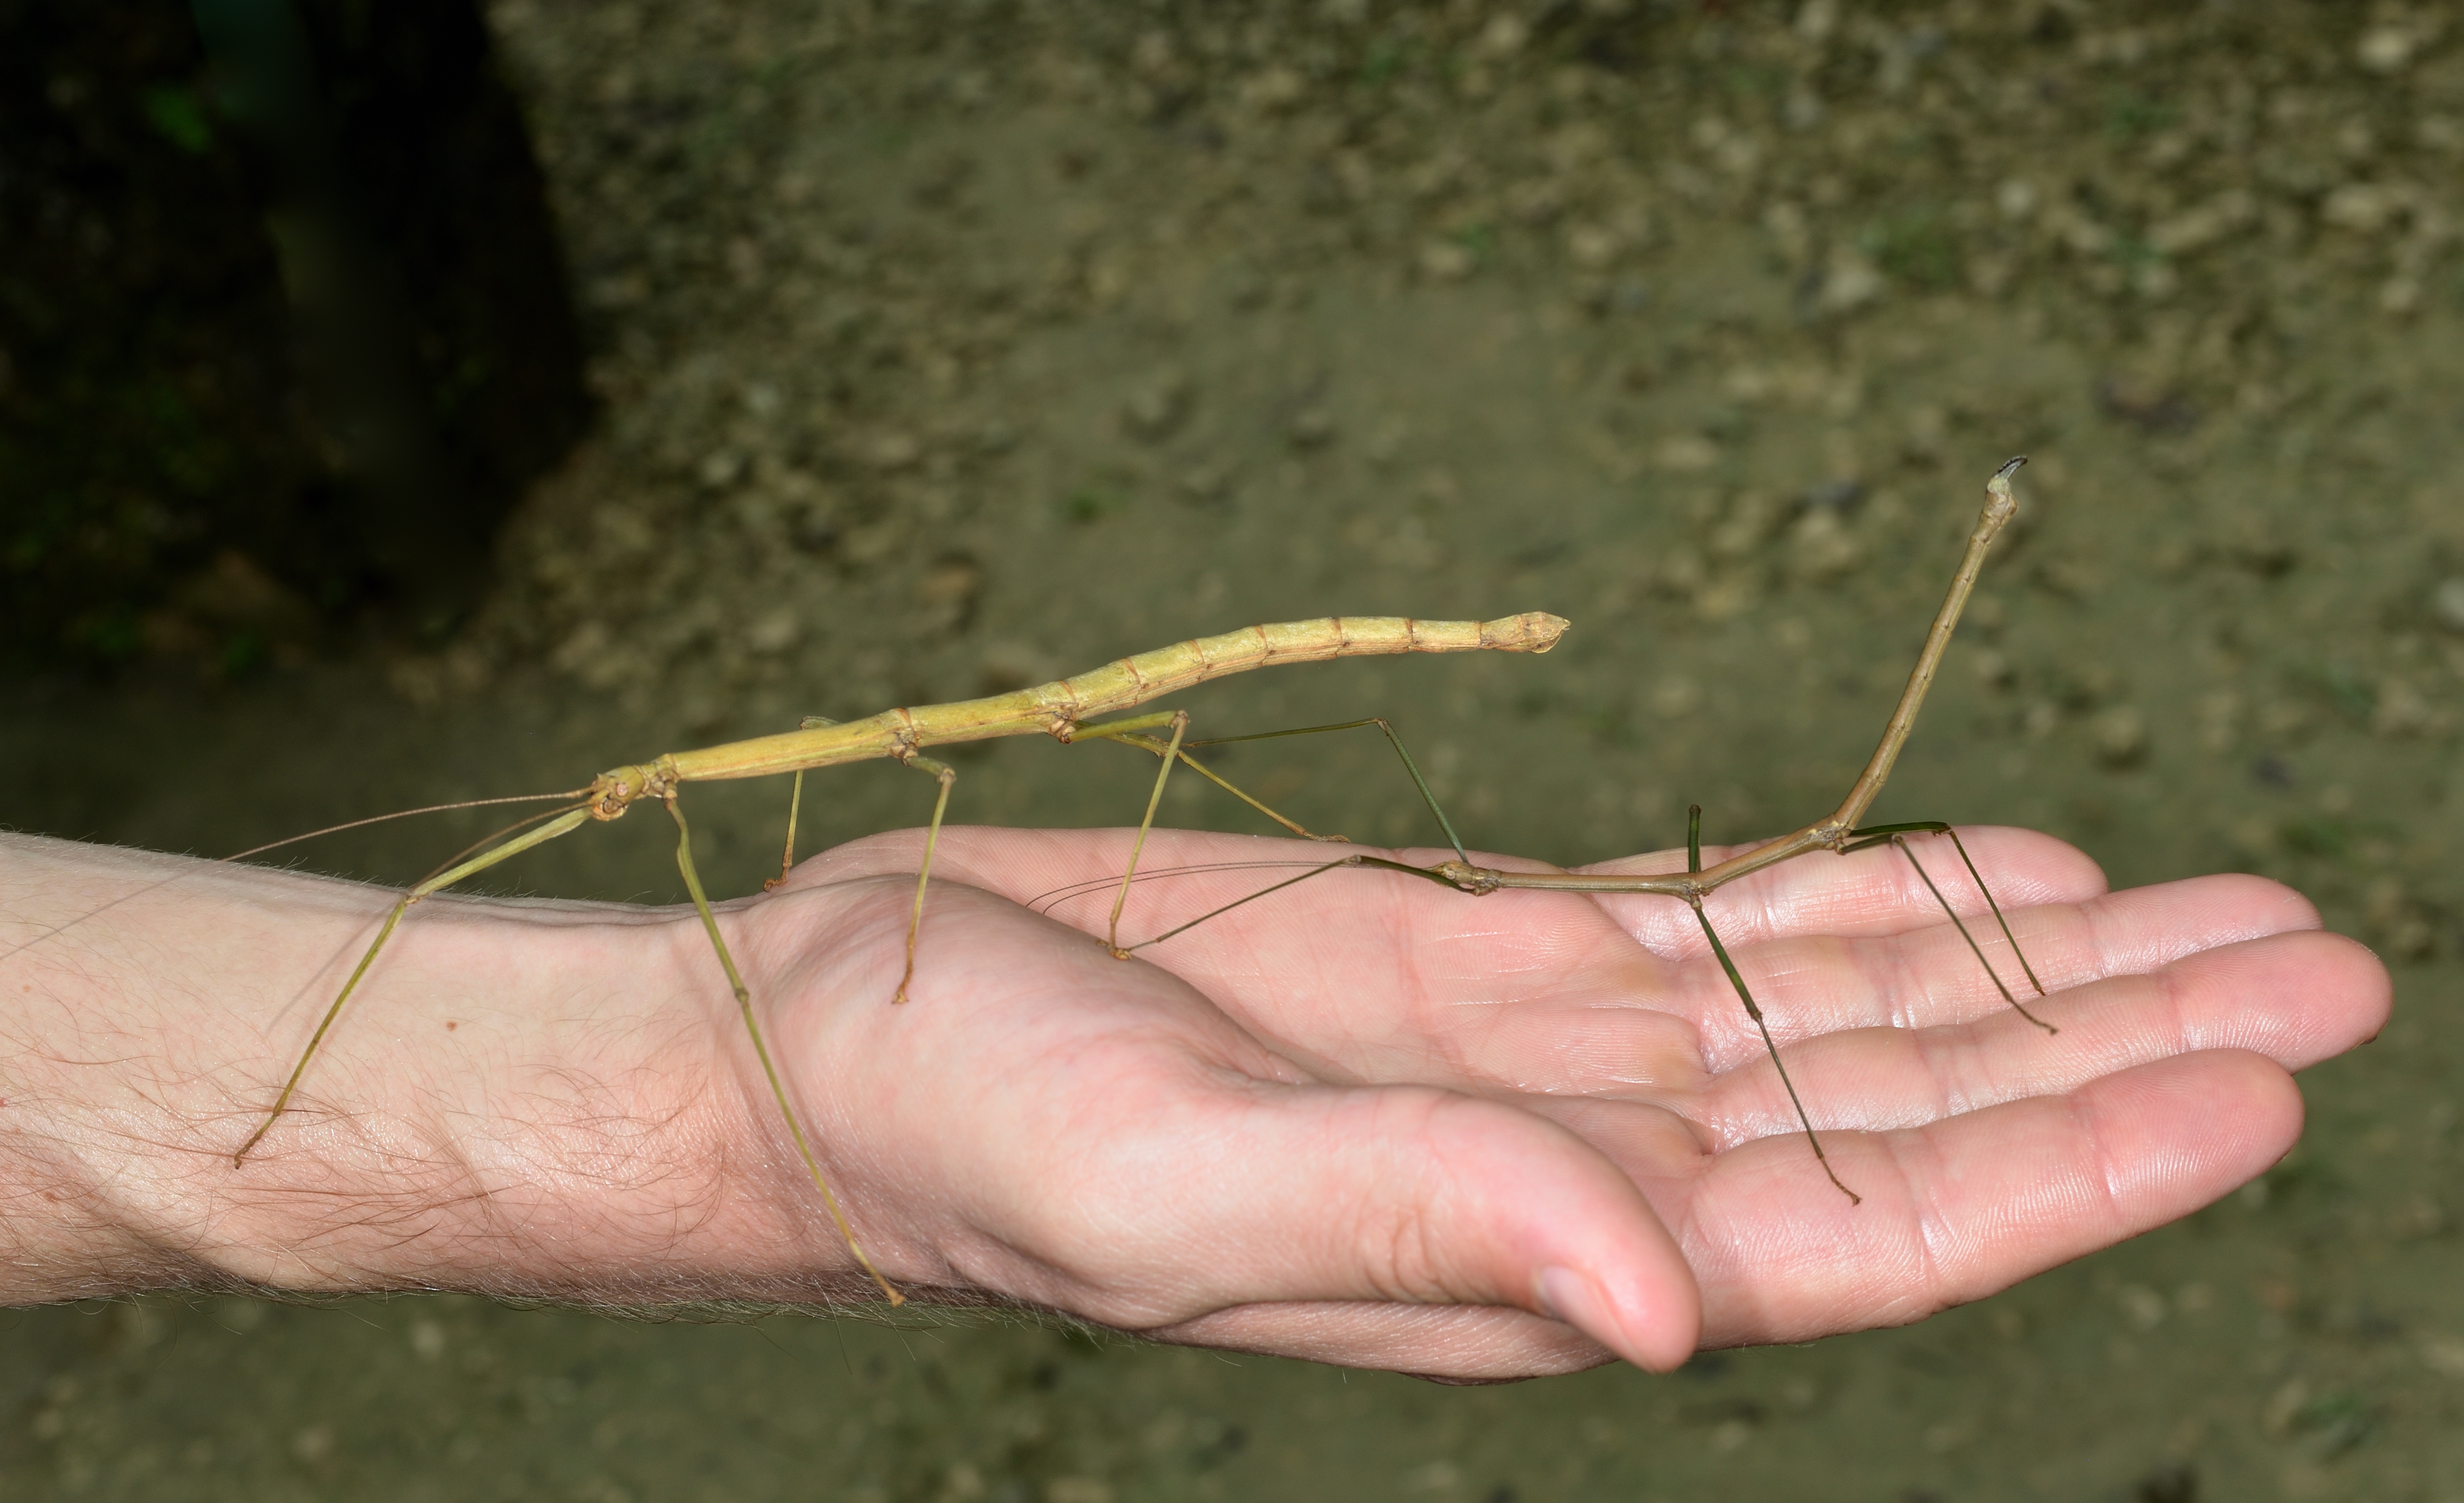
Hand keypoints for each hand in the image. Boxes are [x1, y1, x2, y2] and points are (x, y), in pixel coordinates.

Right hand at [742, 824, 2385, 1379]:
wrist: (849, 1034)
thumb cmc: (974, 1135)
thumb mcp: (1173, 1186)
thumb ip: (1422, 1223)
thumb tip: (1665, 1298)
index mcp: (1529, 1258)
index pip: (1865, 1231)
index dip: (2071, 1163)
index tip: (2257, 1080)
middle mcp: (1574, 1169)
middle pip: (1907, 1109)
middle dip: (2117, 1045)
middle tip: (2329, 959)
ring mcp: (1539, 1056)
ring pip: (1842, 1010)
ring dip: (2032, 964)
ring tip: (2224, 909)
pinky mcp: (1478, 953)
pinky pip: (1724, 925)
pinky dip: (1867, 897)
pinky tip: (1993, 876)